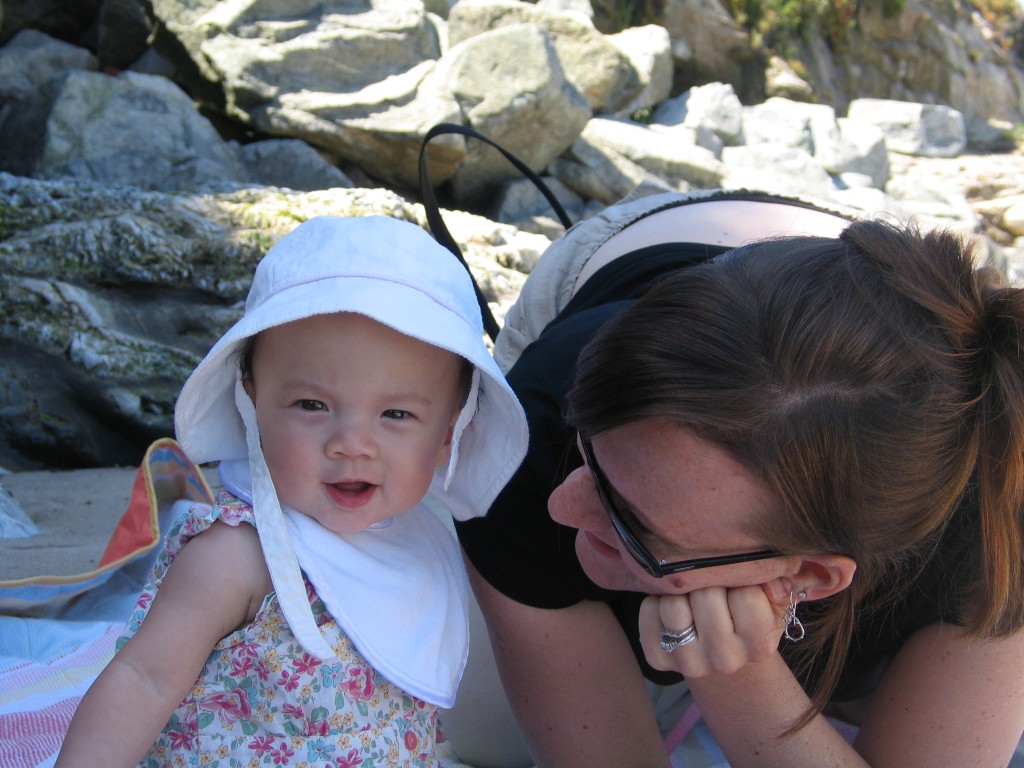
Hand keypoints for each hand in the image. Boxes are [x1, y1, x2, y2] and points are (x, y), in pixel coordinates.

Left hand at [639, 586, 782, 677]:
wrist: (723, 650)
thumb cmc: (747, 616)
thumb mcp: (770, 601)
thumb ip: (778, 583)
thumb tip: (776, 575)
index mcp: (759, 646)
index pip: (746, 596)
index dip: (739, 580)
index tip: (737, 587)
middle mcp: (725, 661)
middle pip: (706, 597)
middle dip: (708, 583)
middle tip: (711, 588)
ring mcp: (690, 664)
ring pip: (673, 605)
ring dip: (680, 591)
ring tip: (690, 596)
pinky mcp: (659, 660)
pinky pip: (648, 612)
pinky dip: (655, 601)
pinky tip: (669, 609)